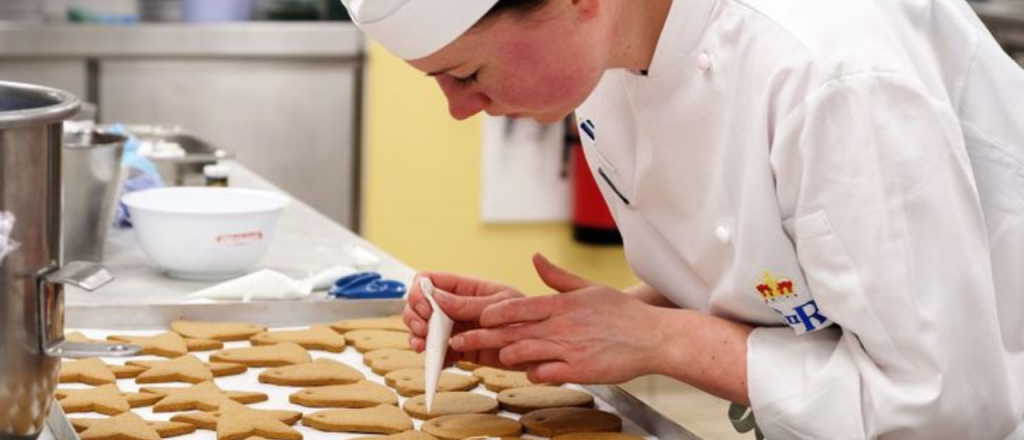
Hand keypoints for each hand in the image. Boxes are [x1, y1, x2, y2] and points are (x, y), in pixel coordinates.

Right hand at [403, 271, 522, 365]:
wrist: (541, 348)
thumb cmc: (528, 317)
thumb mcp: (501, 305)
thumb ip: (469, 303)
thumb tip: (437, 296)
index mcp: (465, 288)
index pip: (430, 280)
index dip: (420, 292)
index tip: (426, 308)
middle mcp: (456, 306)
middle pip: (420, 305)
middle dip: (414, 317)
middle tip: (423, 330)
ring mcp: (456, 328)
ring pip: (424, 329)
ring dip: (417, 337)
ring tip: (423, 347)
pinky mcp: (460, 349)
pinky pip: (438, 352)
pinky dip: (433, 358)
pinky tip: (436, 361)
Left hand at [451, 254, 667, 383]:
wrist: (653, 338)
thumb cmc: (622, 314)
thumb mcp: (589, 288)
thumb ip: (557, 277)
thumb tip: (535, 258)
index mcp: (562, 304)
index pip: (516, 307)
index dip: (491, 313)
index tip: (475, 317)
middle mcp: (562, 326)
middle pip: (511, 332)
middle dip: (481, 338)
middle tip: (458, 342)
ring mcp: (569, 349)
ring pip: (523, 353)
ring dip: (507, 356)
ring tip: (499, 357)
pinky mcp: (578, 370)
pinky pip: (544, 374)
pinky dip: (533, 373)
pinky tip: (532, 370)